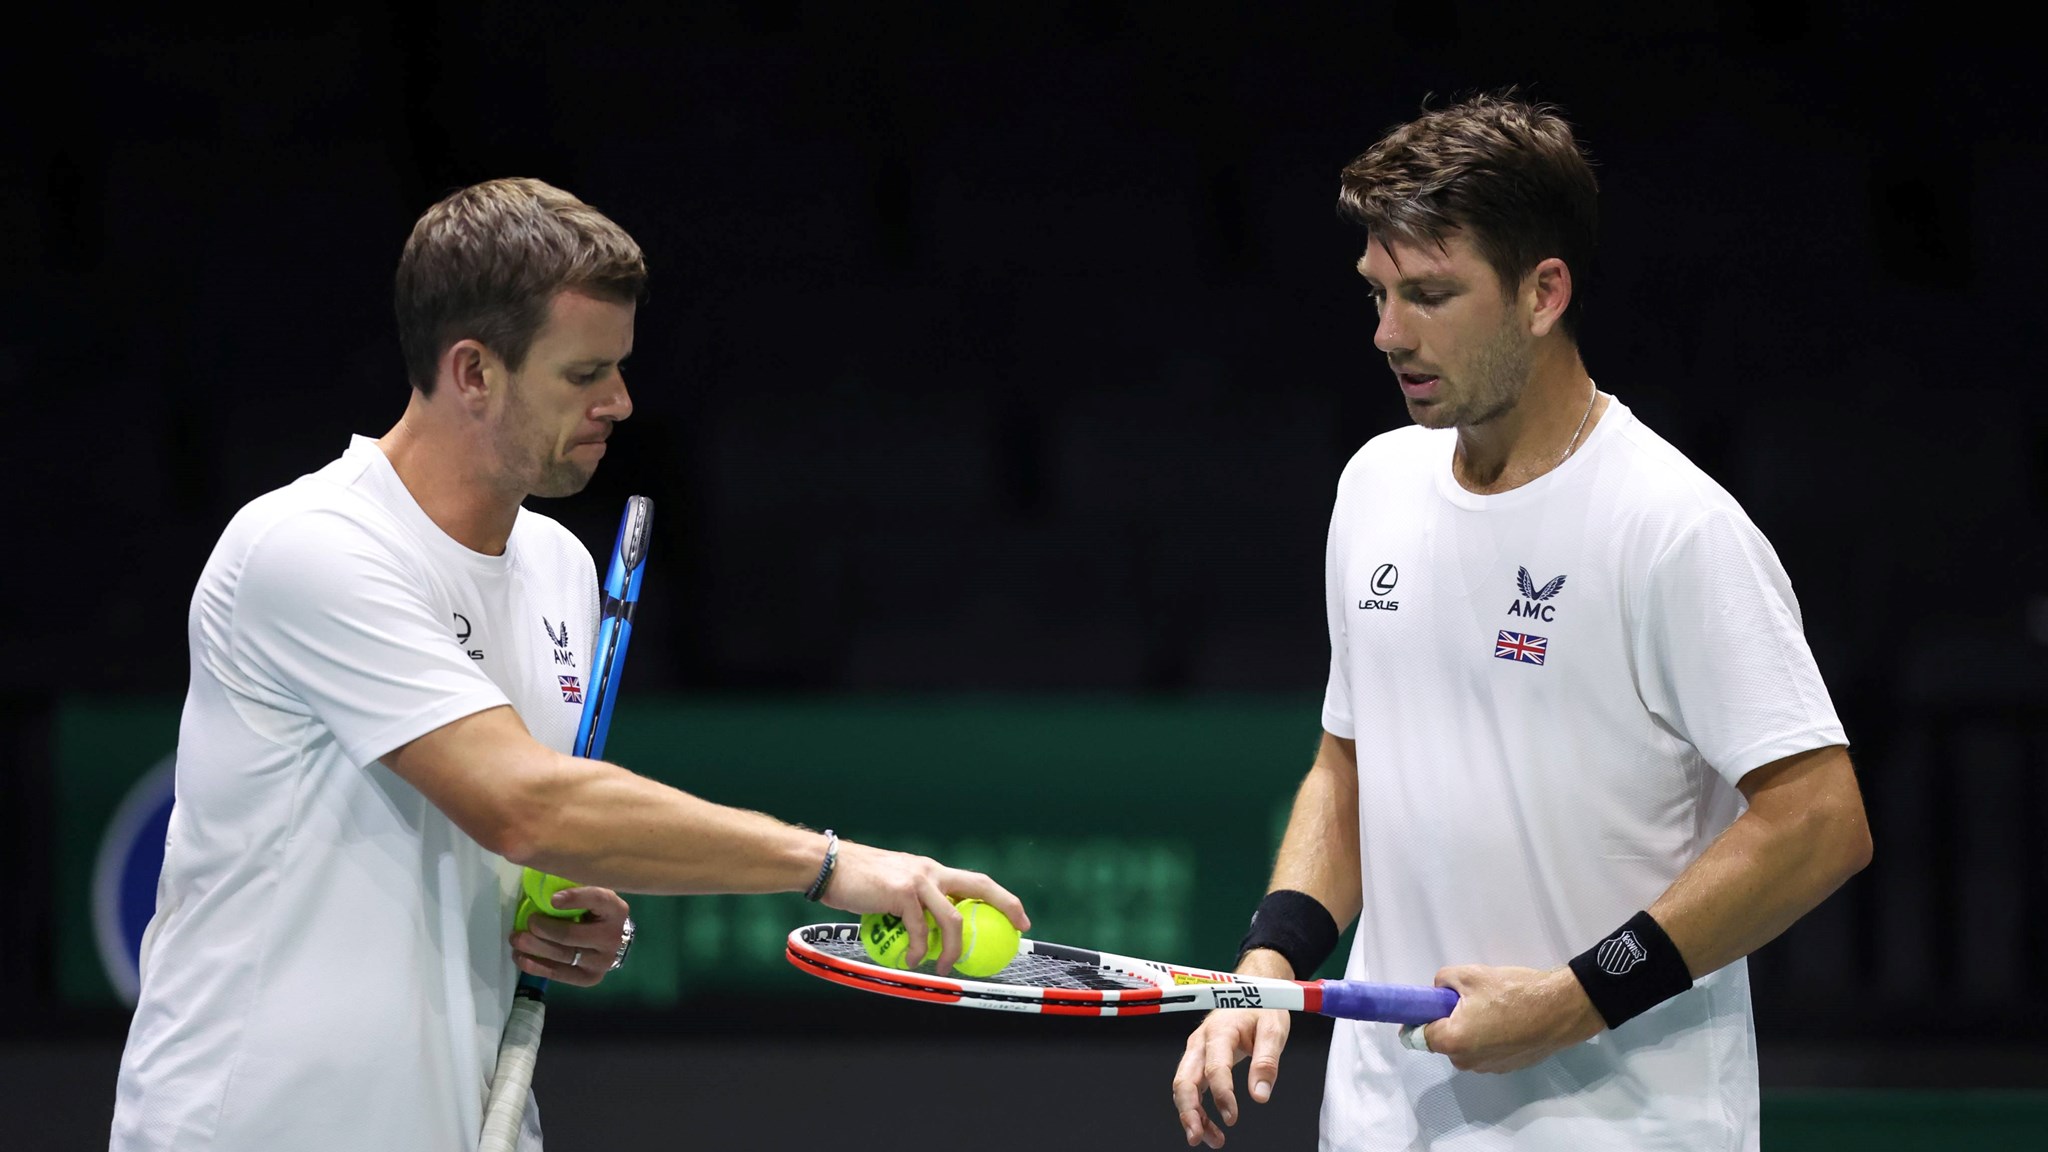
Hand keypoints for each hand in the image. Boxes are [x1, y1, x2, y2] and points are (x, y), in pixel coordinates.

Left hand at [510, 886, 631, 987]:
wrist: (613, 940)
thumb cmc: (596, 912)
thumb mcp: (592, 895)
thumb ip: (575, 889)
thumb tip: (543, 882)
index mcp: (615, 910)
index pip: (597, 900)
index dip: (575, 898)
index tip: (552, 899)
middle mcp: (612, 937)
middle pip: (571, 934)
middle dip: (543, 928)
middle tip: (528, 922)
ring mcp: (602, 961)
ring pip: (562, 955)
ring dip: (534, 947)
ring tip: (516, 939)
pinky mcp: (589, 978)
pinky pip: (558, 973)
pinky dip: (536, 966)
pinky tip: (521, 957)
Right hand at [815, 840, 1028, 975]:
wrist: (829, 867)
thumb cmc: (856, 882)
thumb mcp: (893, 887)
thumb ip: (913, 902)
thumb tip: (928, 933)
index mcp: (931, 870)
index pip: (976, 881)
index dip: (1002, 898)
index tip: (1019, 918)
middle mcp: (930, 870)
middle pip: (979, 886)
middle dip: (1005, 906)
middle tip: (1016, 930)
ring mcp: (917, 880)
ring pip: (951, 918)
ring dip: (953, 949)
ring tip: (946, 967)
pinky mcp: (900, 893)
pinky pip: (918, 929)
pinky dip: (918, 949)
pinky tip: (912, 960)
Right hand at [1171, 1006, 1291, 1147]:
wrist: (1252, 991)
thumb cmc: (1262, 1006)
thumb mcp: (1273, 1029)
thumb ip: (1266, 1062)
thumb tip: (1260, 1095)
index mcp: (1219, 1031)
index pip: (1214, 1067)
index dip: (1222, 1095)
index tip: (1232, 1117)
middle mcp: (1201, 1041)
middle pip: (1185, 1080)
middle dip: (1188, 1111)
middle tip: (1198, 1136)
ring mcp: (1197, 1051)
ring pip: (1184, 1087)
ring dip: (1192, 1115)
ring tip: (1210, 1139)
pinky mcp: (1200, 1060)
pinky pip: (1191, 1087)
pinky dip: (1197, 1109)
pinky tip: (1209, 1126)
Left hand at [1411, 965, 1602, 1072]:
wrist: (1561, 1009)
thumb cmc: (1513, 992)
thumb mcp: (1469, 974)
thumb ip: (1441, 982)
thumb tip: (1438, 992)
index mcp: (1452, 1041)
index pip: (1418, 1035)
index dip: (1419, 1018)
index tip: (1427, 1005)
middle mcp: (1467, 1062)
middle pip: (1444, 1041)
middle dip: (1450, 1021)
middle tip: (1469, 999)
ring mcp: (1489, 1068)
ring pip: (1467, 1046)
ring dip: (1471, 1029)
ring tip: (1494, 1007)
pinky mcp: (1508, 1067)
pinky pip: (1487, 1050)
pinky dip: (1490, 1037)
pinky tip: (1508, 1020)